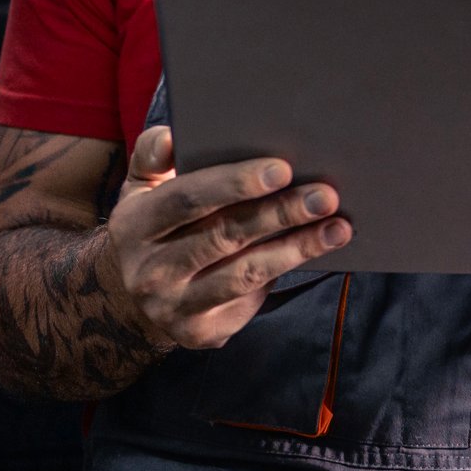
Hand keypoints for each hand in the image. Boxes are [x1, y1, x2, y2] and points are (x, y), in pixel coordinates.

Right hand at [100, 125, 350, 351]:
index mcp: (134, 226)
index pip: (187, 198)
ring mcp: (174, 307)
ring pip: (245, 273)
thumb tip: (174, 137)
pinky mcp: (201, 333)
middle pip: (224, 236)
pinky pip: (250, 300)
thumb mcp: (139, 187)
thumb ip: (152, 154)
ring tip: (337, 227)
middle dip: (279, 213)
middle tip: (325, 195)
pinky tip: (317, 251)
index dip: (234, 183)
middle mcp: (149, 271)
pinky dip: (286, 273)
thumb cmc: (154, 225)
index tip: (282, 168)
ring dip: (297, 248)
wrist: (133, 300)